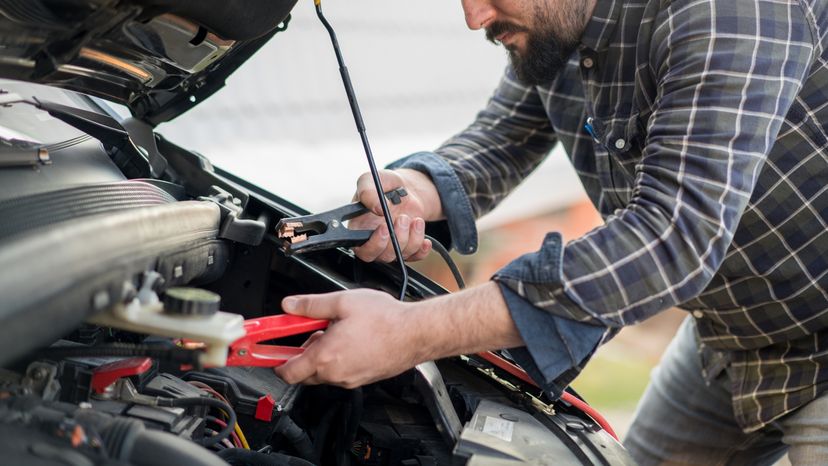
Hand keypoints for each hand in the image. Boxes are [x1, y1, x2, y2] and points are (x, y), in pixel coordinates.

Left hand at [273, 289, 424, 387]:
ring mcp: (350, 379)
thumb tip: (289, 305)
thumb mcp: (342, 302)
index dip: (275, 360)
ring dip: (322, 356)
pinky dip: (338, 360)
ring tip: (336, 332)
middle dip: (302, 354)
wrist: (416, 333)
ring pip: (324, 374)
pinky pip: (341, 374)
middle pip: (304, 373)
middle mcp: (336, 374)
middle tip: (312, 331)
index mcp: (325, 357)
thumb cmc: (386, 319)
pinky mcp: (363, 379)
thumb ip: (309, 305)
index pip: (287, 371)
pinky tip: (350, 340)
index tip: (268, 351)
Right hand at [350, 169, 440, 262]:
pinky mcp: (408, 248)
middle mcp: (374, 241)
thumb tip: (378, 209)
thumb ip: (368, 192)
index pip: (362, 249)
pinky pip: (416, 256)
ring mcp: (391, 246)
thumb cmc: (383, 185)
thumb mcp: (370, 180)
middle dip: (396, 239)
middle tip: (403, 219)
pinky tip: (424, 236)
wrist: (405, 187)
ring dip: (412, 239)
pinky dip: (422, 249)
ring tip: (416, 219)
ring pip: (401, 255)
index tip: (384, 227)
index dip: (374, 244)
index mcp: (359, 229)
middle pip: (383, 256)